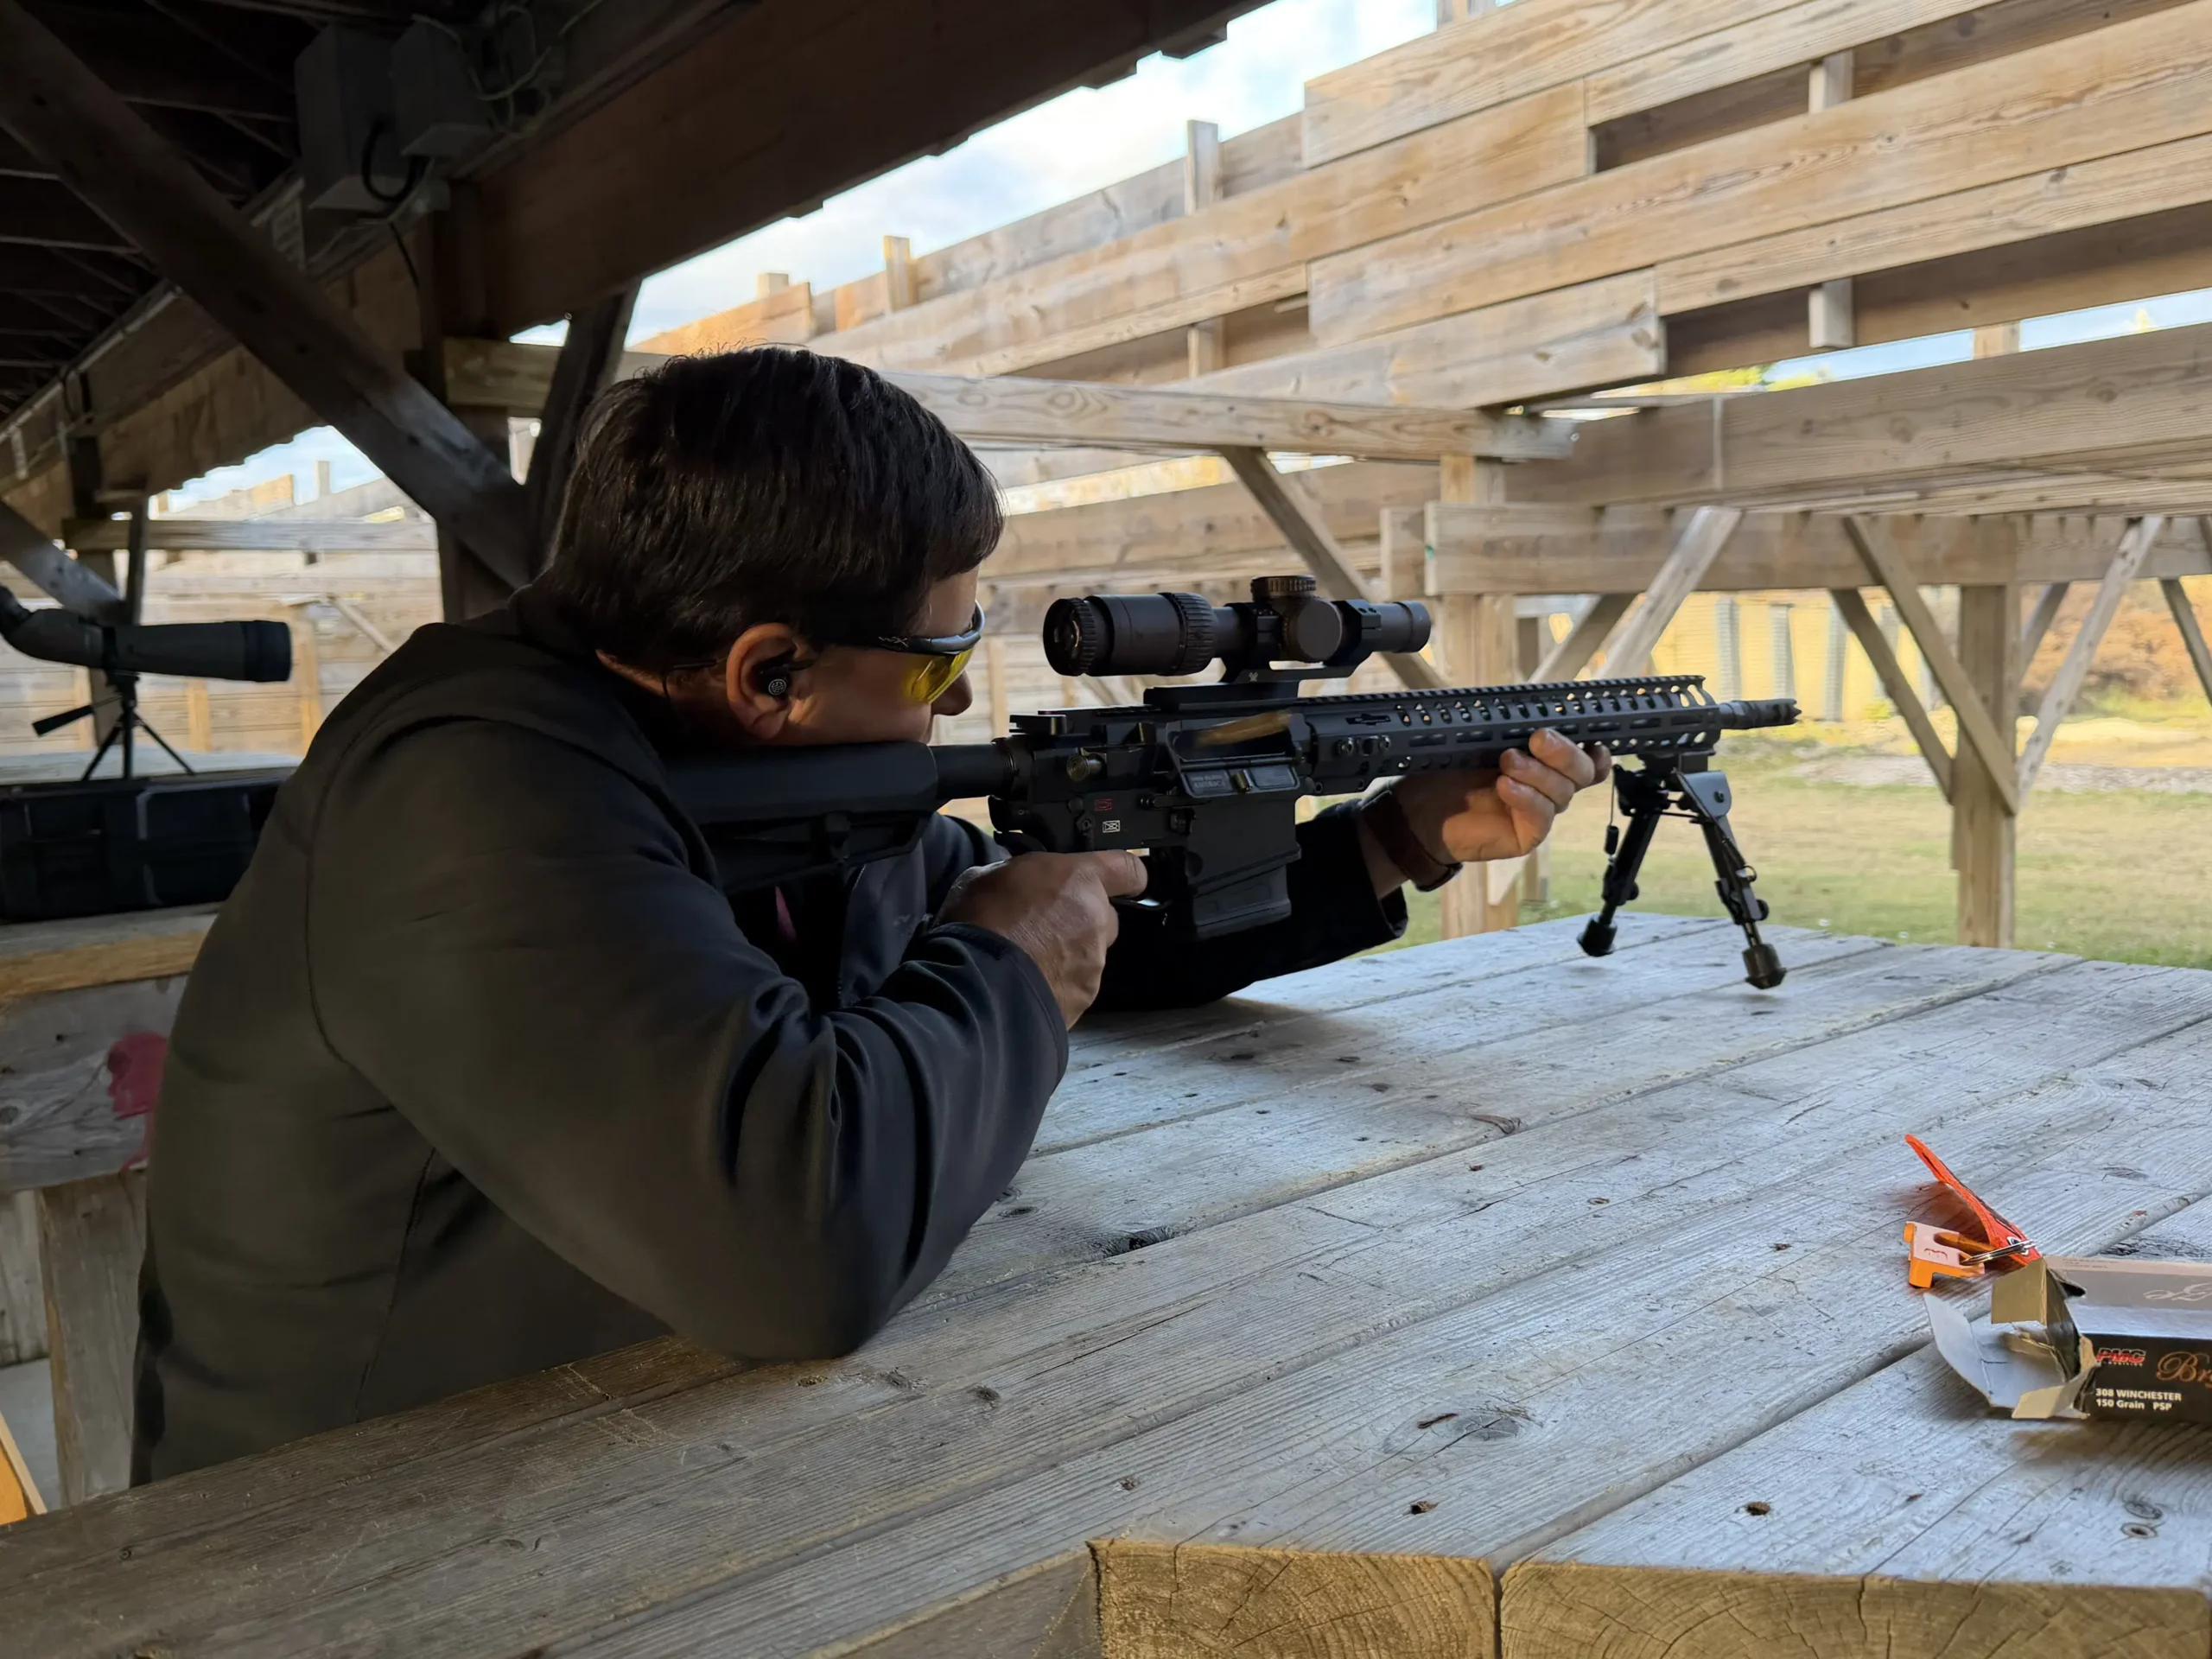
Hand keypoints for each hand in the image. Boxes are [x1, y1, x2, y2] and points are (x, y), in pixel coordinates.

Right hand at [940, 851, 1148, 1026]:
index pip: (1128, 869)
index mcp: (1080, 879)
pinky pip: (1075, 985)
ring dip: (1067, 954)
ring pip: (1090, 954)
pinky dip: (1058, 984)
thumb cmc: (981, 922)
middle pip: (1105, 916)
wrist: (978, 981)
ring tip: (1027, 959)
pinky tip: (1028, 981)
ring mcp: (1093, 962)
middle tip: (1044, 926)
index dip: (1126, 876)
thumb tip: (1016, 881)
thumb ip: (1019, 875)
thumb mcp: (987, 876)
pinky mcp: (1083, 997)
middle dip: (1081, 921)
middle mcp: (1096, 918)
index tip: (1121, 882)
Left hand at [1361, 730, 1611, 891]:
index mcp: (1546, 762)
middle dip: (1564, 752)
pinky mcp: (1528, 834)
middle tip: (1538, 738)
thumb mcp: (1482, 742)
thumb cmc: (1451, 772)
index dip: (1595, 750)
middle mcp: (1550, 787)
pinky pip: (1542, 816)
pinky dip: (1527, 798)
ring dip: (1537, 773)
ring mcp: (1541, 812)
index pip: (1588, 758)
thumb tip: (1536, 707)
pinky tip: (1505, 787)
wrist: (1421, 810)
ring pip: (1563, 792)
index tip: (1588, 737)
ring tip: (1506, 761)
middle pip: (1582, 773)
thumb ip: (1512, 729)